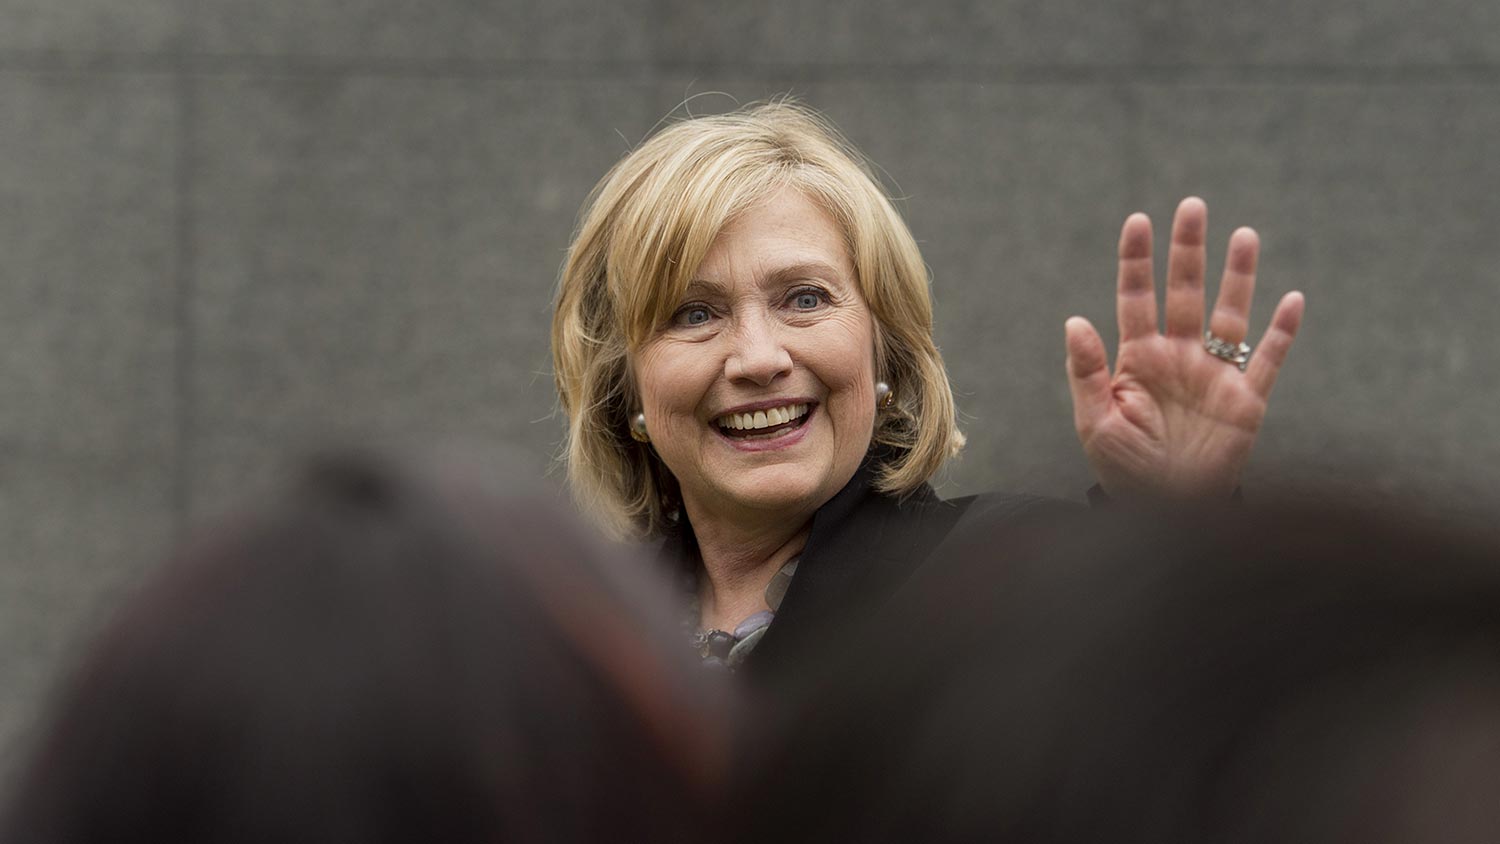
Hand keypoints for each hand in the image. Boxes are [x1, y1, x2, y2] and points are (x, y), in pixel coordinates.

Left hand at [1064, 197, 1304, 497]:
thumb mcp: (1095, 422)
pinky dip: (1282, 332)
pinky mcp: (1246, 401)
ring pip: (1231, 314)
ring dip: (1238, 276)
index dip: (1137, 260)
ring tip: (1244, 234)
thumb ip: (1086, 372)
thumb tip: (1074, 320)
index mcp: (1139, 359)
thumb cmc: (1125, 470)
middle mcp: (1179, 357)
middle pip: (1186, 292)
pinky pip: (1268, 360)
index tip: (1138, 220)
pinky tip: (1293, 300)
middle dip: (1189, 250)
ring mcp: (1214, 376)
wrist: (1165, 510)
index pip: (1136, 297)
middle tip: (1192, 206)